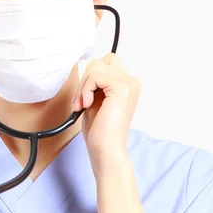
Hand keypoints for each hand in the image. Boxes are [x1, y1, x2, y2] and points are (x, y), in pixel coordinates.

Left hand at [72, 53, 140, 175]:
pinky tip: (87, 105)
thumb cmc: (99, 130)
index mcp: (128, 85)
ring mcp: (129, 84)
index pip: (104, 62)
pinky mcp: (122, 88)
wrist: (106, 149)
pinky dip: (85, 90)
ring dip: (83, 86)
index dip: (89, 78)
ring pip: (95, 67)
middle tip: (81, 103)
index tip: (83, 99)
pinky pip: (94, 75)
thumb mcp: (95, 98)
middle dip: (84, 81)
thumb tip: (85, 64)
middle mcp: (132, 82)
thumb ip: (94, 82)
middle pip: (99, 62)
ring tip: (83, 105)